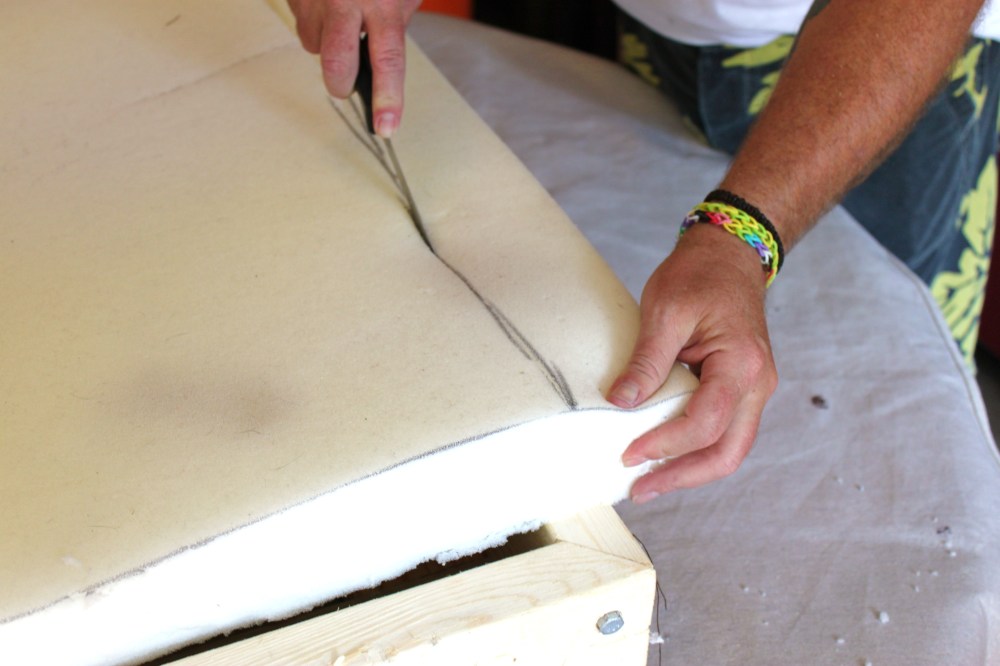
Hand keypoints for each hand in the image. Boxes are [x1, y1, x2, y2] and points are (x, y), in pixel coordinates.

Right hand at [287, 0, 420, 136]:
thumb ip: (393, 25)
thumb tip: (378, 66)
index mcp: (384, 4)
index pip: (387, 60)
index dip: (388, 98)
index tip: (386, 127)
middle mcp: (345, 1)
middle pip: (336, 64)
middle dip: (340, 84)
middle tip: (346, 84)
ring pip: (312, 45)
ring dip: (326, 42)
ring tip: (340, 17)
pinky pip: (300, 22)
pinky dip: (313, 21)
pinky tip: (325, 3)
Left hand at [608, 225, 777, 502]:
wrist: (728, 256)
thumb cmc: (699, 275)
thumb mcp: (665, 310)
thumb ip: (647, 360)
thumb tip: (622, 403)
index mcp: (741, 364)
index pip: (705, 422)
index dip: (666, 445)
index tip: (628, 454)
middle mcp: (757, 384)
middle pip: (727, 452)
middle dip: (682, 476)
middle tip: (639, 489)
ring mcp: (753, 390)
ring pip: (729, 448)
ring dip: (689, 470)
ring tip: (648, 483)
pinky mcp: (741, 390)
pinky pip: (723, 432)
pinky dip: (695, 450)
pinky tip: (665, 457)